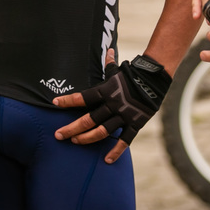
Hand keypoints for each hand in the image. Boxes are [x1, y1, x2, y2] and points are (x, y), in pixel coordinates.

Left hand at [52, 50, 170, 163]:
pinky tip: (106, 160)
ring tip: (75, 142)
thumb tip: (107, 50)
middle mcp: (112, 104)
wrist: (155, 80)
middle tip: (58, 135)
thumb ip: (109, 64)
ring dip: (87, 138)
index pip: (83, 97)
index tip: (55, 103)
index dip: (68, 100)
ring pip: (102, 131)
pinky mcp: (135, 123)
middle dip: (71, 128)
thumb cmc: (133, 74)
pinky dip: (116, 151)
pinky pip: (124, 140)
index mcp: (105, 90)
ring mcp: (123, 115)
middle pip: (88, 119)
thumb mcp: (119, 70)